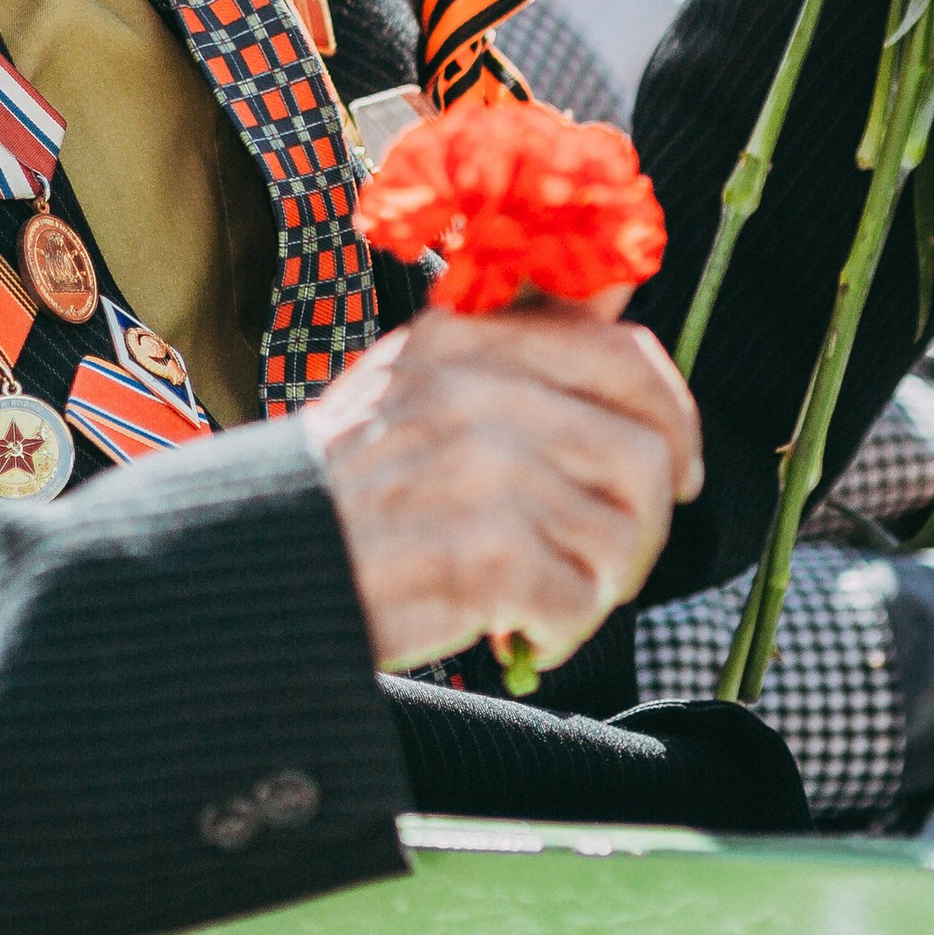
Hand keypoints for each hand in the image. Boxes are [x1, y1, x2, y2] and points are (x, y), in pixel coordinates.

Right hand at [298, 296, 701, 678]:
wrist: (254, 565)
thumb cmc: (345, 488)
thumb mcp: (412, 382)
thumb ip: (506, 352)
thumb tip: (615, 304)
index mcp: (465, 336)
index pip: (624, 353)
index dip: (672, 417)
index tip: (679, 468)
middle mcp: (476, 389)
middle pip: (644, 453)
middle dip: (646, 523)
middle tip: (608, 563)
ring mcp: (479, 467)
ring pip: (623, 534)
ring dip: (599, 586)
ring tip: (544, 597)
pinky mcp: (478, 551)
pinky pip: (580, 598)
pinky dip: (561, 630)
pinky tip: (515, 628)